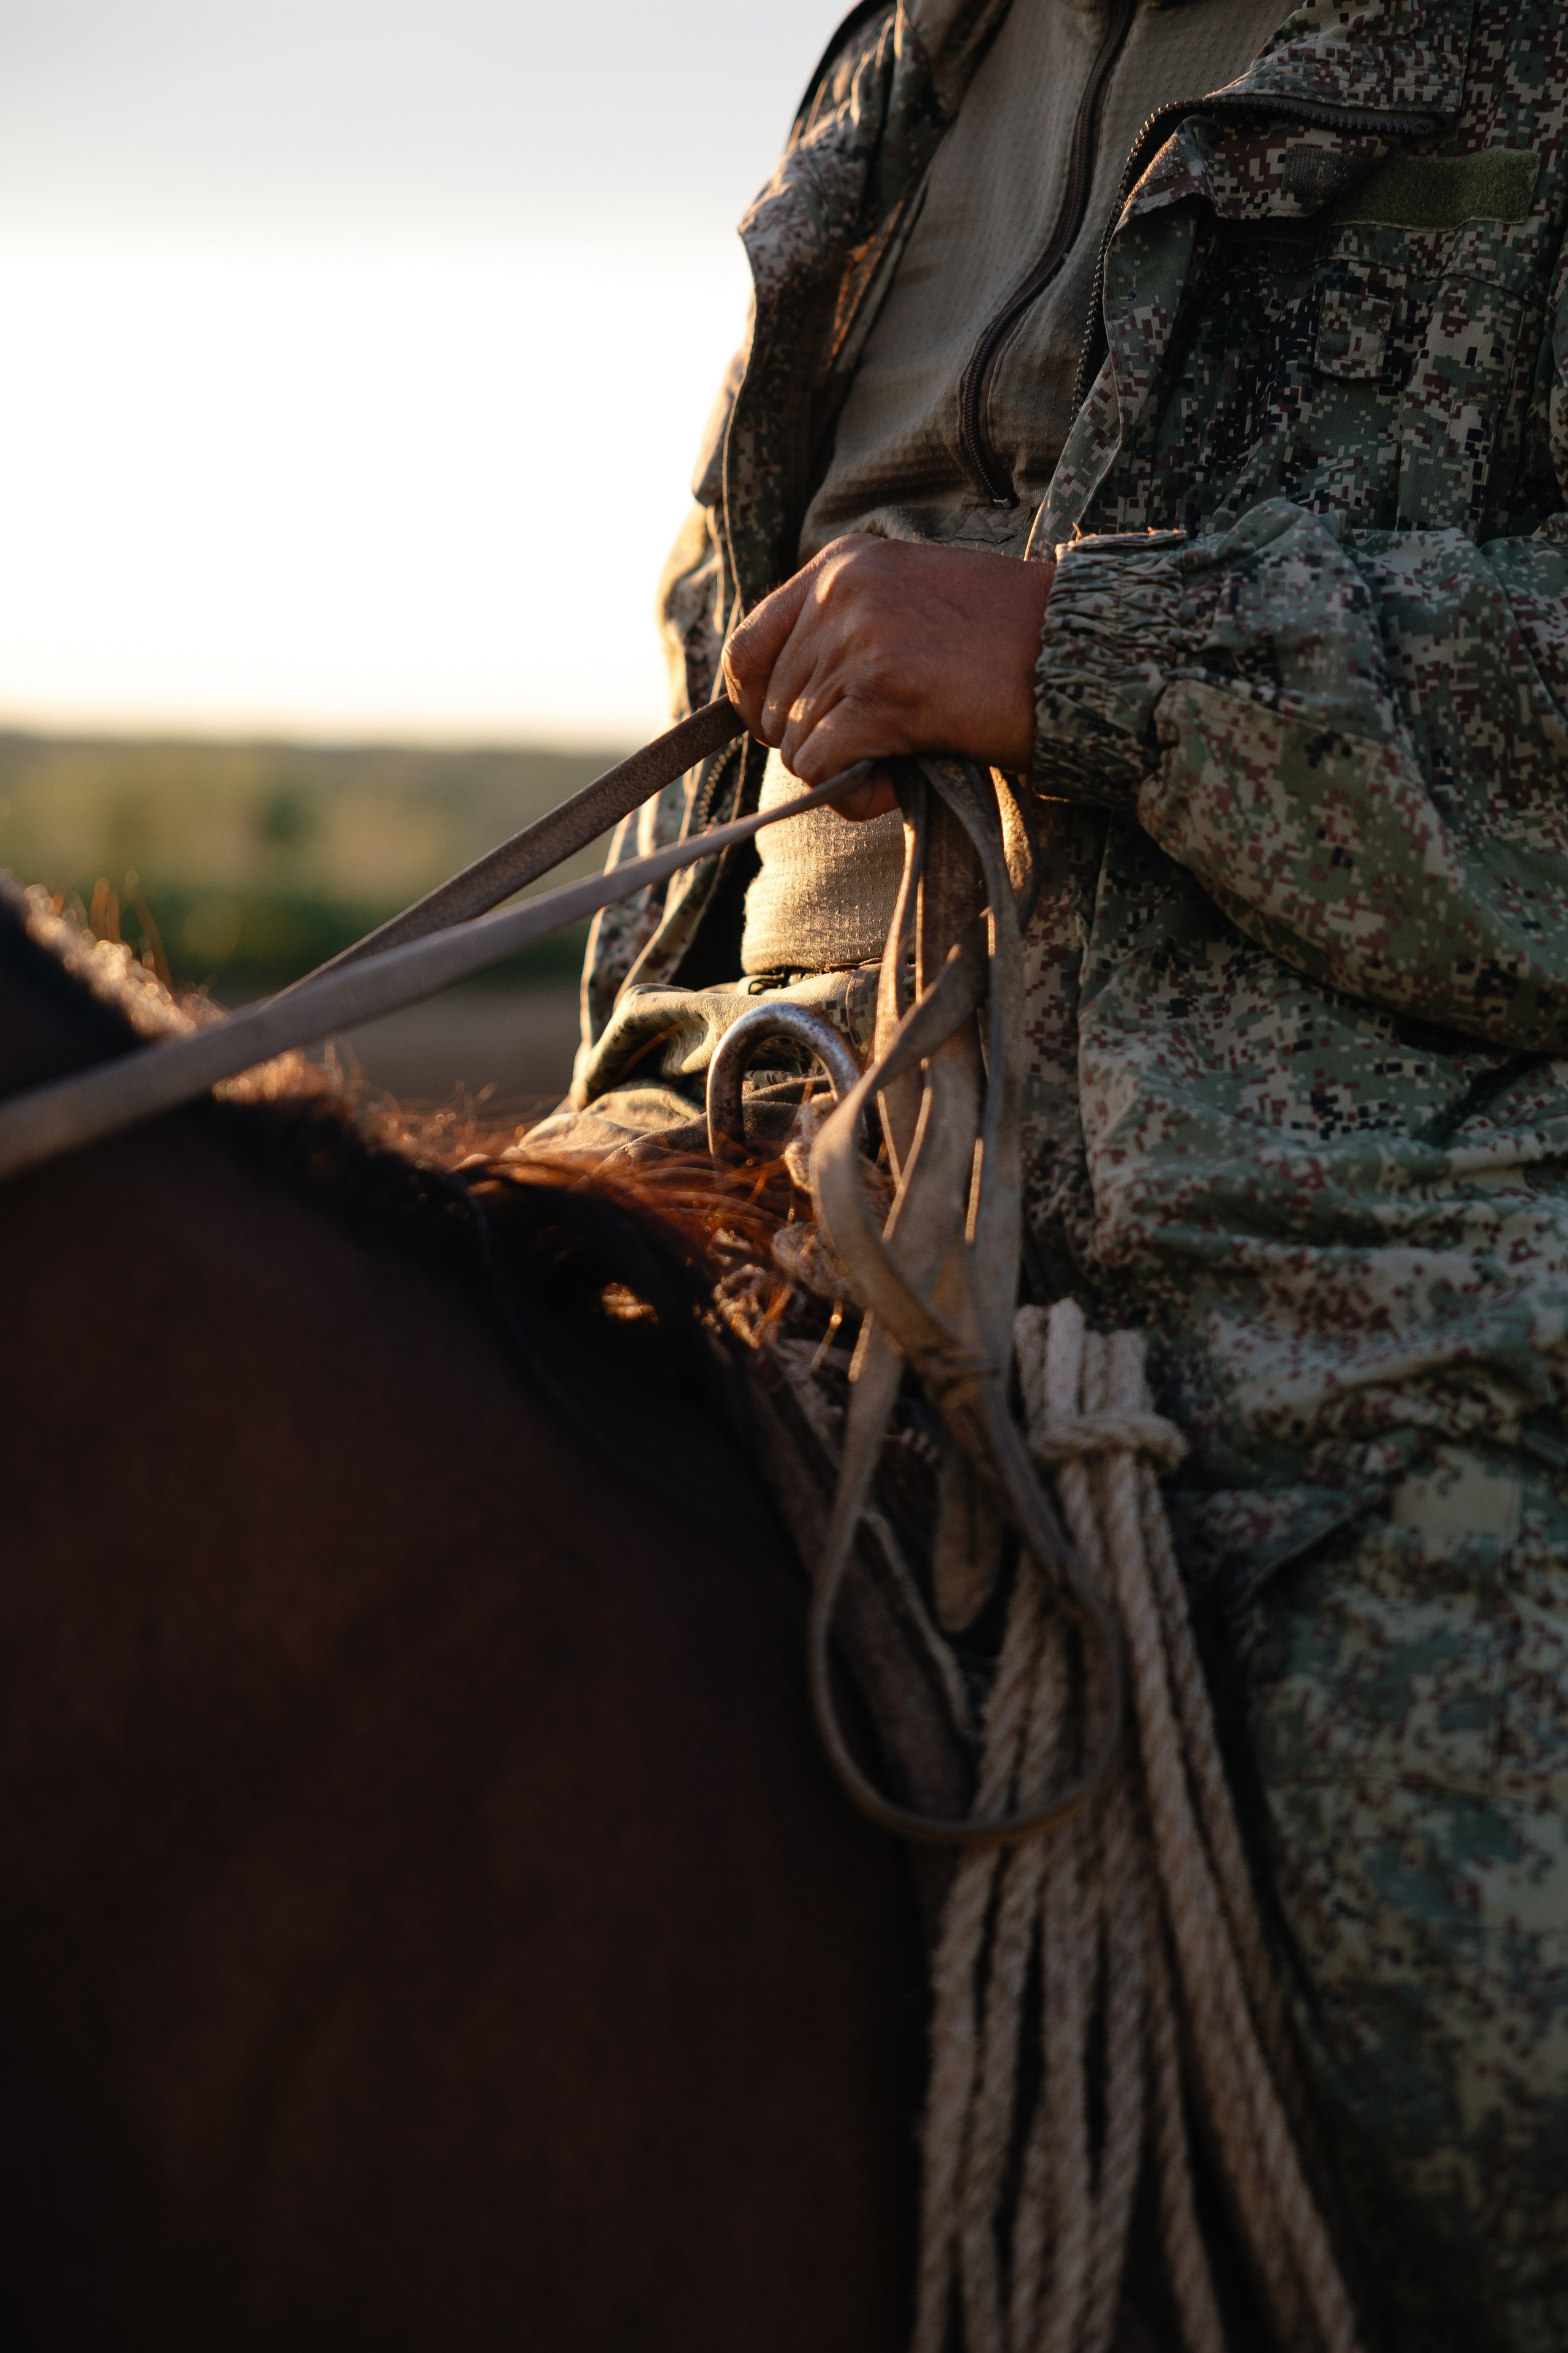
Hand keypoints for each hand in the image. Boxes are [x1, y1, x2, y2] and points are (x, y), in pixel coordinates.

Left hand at [721, 534, 1053, 819]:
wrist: (1084, 651)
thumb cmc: (1011, 643)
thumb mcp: (914, 606)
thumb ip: (847, 635)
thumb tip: (783, 708)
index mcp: (845, 564)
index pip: (747, 647)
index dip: (758, 706)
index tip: (796, 731)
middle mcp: (843, 591)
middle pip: (772, 705)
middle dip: (813, 745)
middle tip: (874, 754)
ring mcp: (862, 639)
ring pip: (795, 742)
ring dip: (840, 773)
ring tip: (897, 765)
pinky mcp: (885, 692)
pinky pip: (822, 768)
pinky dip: (852, 795)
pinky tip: (892, 787)